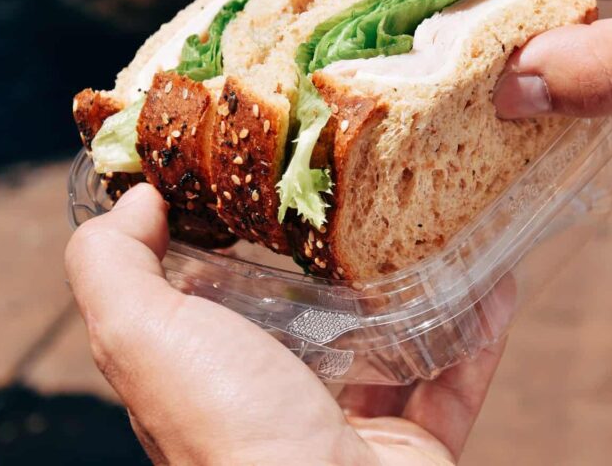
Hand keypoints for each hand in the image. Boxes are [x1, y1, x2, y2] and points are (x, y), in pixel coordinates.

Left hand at [65, 184, 503, 464]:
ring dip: (429, 286)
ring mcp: (356, 425)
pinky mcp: (418, 446)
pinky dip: (481, 331)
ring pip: (399, 341)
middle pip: (324, 315)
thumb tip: (135, 197)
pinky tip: (498, 279)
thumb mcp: (141, 338)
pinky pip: (459, 378)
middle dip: (355, 257)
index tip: (285, 174)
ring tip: (452, 224)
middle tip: (383, 192)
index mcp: (217, 376)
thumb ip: (113, 266)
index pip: (232, 295)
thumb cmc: (229, 437)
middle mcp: (284, 400)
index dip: (253, 236)